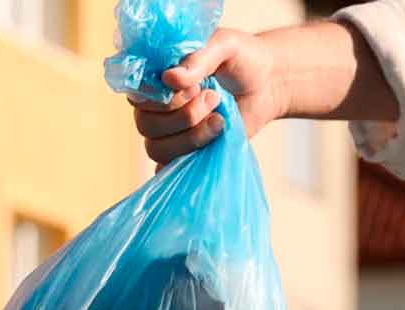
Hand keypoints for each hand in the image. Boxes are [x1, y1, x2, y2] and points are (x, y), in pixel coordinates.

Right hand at [130, 29, 288, 166]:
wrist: (267, 85)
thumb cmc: (242, 60)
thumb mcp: (224, 46)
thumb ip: (198, 59)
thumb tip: (169, 78)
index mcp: (155, 78)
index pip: (138, 96)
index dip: (163, 98)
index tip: (194, 88)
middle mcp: (155, 107)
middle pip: (146, 125)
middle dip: (184, 116)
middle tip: (214, 98)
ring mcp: (167, 133)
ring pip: (157, 148)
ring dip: (192, 137)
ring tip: (220, 120)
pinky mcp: (183, 153)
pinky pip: (168, 167)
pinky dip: (188, 158)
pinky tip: (212, 143)